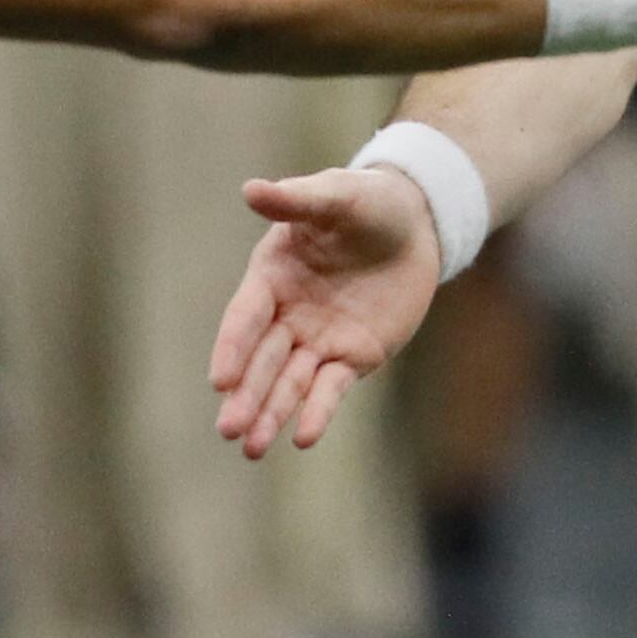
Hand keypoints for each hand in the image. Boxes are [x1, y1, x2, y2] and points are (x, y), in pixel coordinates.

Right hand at [209, 165, 443, 457]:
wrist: (416, 224)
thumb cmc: (368, 202)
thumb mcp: (336, 195)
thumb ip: (297, 200)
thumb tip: (251, 189)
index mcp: (271, 275)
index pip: (245, 318)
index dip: (232, 348)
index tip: (220, 380)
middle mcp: (287, 313)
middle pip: (261, 360)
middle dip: (245, 395)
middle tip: (229, 429)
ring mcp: (318, 339)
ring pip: (289, 383)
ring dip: (270, 413)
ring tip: (252, 448)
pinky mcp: (352, 356)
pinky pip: (330, 388)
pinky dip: (317, 412)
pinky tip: (304, 437)